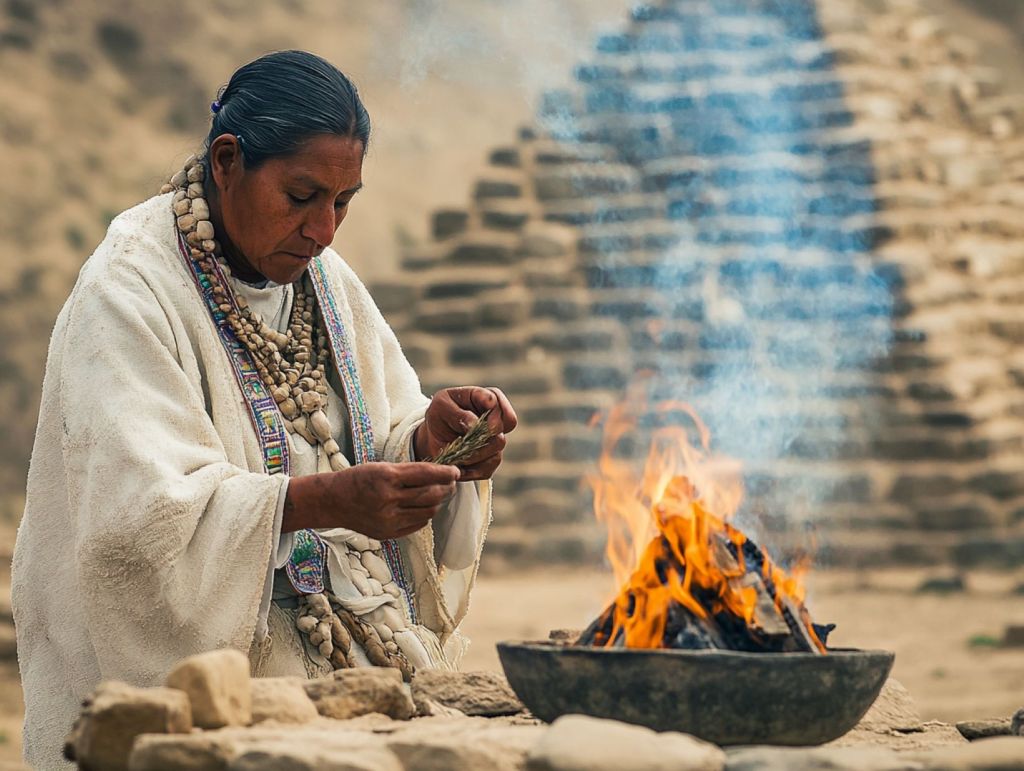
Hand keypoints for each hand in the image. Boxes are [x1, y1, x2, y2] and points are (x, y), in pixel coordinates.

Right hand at [283, 462, 460, 539]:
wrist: (332, 501)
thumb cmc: (359, 479)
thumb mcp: (382, 468)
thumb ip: (409, 473)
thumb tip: (441, 476)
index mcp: (386, 478)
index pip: (426, 474)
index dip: (445, 473)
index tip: (456, 472)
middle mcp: (388, 499)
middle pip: (431, 495)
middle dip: (446, 488)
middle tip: (451, 484)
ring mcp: (388, 519)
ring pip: (427, 512)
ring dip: (437, 502)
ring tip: (438, 494)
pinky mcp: (387, 533)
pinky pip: (418, 524)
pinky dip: (424, 515)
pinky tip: (422, 507)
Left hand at [413, 386, 517, 480]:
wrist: (434, 435)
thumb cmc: (440, 414)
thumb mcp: (441, 406)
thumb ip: (458, 413)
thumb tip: (475, 424)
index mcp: (487, 399)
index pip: (499, 405)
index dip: (492, 416)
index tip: (475, 423)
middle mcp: (496, 419)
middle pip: (501, 431)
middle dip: (480, 439)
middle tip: (463, 440)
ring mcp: (496, 441)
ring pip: (496, 453)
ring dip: (474, 455)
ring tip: (457, 453)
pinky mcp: (490, 460)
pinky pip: (487, 470)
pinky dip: (471, 470)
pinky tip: (458, 465)